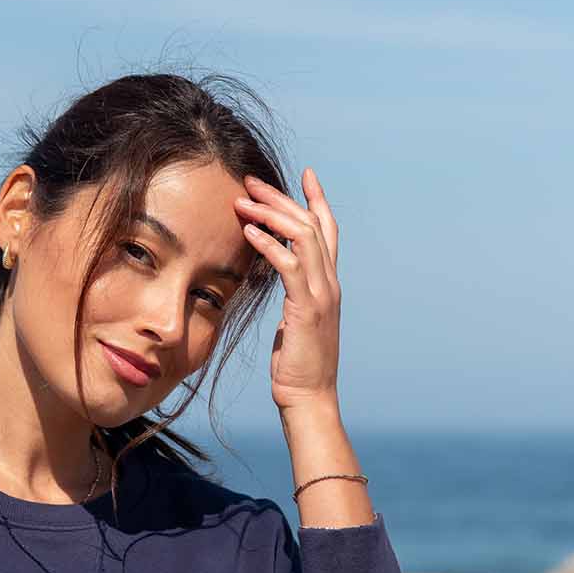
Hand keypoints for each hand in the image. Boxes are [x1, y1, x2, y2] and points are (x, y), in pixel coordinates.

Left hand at [237, 167, 341, 412]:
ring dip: (271, 214)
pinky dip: (269, 244)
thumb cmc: (298, 365)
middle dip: (282, 198)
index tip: (305, 175)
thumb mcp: (296, 321)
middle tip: (252, 182)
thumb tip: (282, 281)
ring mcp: (322, 295)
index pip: (328, 231)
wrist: (310, 398)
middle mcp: (330, 283)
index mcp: (328, 284)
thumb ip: (294, 296)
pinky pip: (289, 265)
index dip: (317, 200)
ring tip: (243, 202)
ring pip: (302, 237)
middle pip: (311, 224)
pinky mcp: (307, 308)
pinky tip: (249, 232)